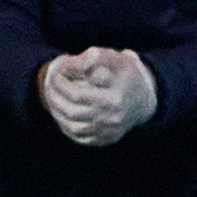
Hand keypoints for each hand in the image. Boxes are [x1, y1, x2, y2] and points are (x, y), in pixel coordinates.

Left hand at [40, 47, 159, 145]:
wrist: (145, 100)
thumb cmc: (126, 74)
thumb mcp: (116, 59)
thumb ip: (97, 57)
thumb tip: (78, 61)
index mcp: (116, 95)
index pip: (78, 94)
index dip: (62, 82)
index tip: (59, 70)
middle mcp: (113, 116)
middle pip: (73, 111)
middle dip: (56, 97)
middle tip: (51, 84)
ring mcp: (110, 130)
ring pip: (74, 126)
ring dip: (57, 112)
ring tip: (52, 97)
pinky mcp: (106, 139)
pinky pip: (80, 137)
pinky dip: (66, 126)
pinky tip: (61, 113)